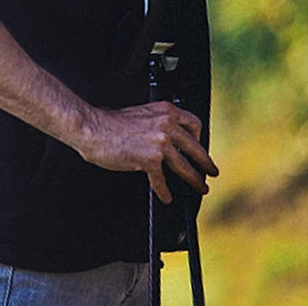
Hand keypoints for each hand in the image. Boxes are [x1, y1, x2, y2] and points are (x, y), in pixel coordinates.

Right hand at [76, 100, 218, 204]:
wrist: (95, 128)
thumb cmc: (113, 123)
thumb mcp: (144, 114)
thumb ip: (159, 122)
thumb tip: (168, 139)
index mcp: (167, 111)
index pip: (194, 123)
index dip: (199, 138)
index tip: (200, 147)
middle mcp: (167, 124)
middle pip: (195, 147)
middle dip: (206, 162)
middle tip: (212, 170)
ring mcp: (160, 142)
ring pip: (184, 165)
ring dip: (194, 179)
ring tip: (200, 187)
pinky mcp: (150, 159)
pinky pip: (161, 180)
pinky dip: (164, 191)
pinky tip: (166, 196)